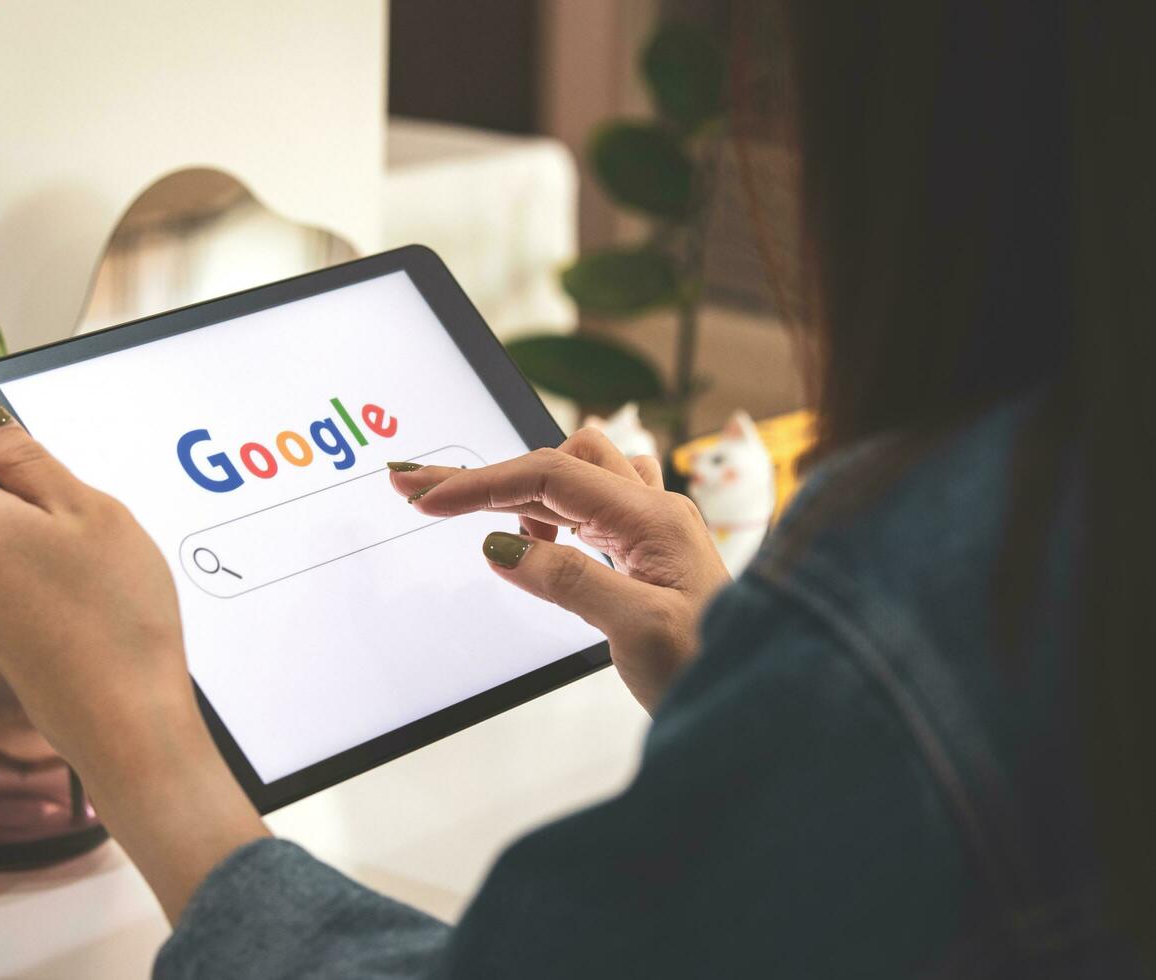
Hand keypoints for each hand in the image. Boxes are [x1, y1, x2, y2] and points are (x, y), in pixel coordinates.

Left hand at [0, 392, 265, 921]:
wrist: (127, 719)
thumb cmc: (117, 619)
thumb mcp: (90, 511)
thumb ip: (28, 458)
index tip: (39, 458)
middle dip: (26, 498)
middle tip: (87, 525)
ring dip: (42, 542)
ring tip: (94, 570)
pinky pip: (9, 582)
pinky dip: (44, 579)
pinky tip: (88, 600)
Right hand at [389, 428, 729, 711]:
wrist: (761, 704)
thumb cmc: (713, 669)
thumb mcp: (638, 628)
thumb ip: (569, 580)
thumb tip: (501, 548)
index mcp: (653, 518)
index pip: (547, 477)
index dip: (480, 484)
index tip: (426, 497)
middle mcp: (654, 511)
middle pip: (554, 461)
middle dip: (486, 473)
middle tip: (421, 487)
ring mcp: (652, 529)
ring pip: (575, 474)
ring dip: (522, 487)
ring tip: (482, 524)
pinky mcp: (646, 551)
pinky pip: (590, 505)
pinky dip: (551, 511)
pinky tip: (538, 543)